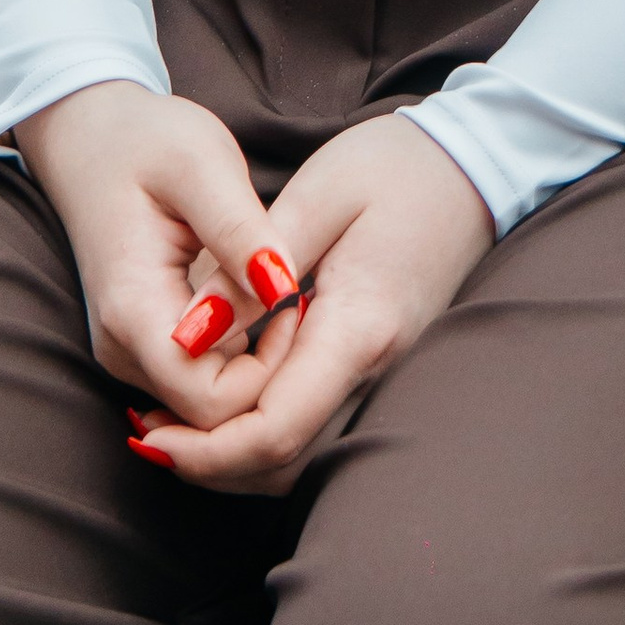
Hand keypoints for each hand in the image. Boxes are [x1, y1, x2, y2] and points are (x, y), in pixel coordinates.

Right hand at [14, 82, 292, 434]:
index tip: (298, 297)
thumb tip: (284, 290)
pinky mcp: (142, 344)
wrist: (90, 135)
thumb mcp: (201, 163)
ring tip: (282, 288)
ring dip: (258, 364)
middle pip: (211, 416)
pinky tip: (261, 300)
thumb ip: (239, 230)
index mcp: (133, 312)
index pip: (211, 402)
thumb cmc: (147, 141)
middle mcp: (123, 351)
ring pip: (208, 405)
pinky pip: (200, 381)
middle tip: (300, 292)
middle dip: (269, 371)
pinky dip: (240, 355)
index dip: (268, 366)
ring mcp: (129, 353)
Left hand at [126, 111, 494, 495]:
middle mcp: (378, 367)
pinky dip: (263, 430)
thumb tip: (188, 334)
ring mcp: (385, 371)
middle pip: (284, 462)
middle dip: (208, 463)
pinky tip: (226, 390)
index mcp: (360, 326)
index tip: (147, 431)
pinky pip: (318, 424)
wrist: (477, 160)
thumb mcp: (316, 196)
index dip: (204, 450)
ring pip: (302, 454)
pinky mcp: (382, 362)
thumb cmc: (396, 166)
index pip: (275, 430)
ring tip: (171, 418)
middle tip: (146, 429)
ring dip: (231, 453)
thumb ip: (251, 269)